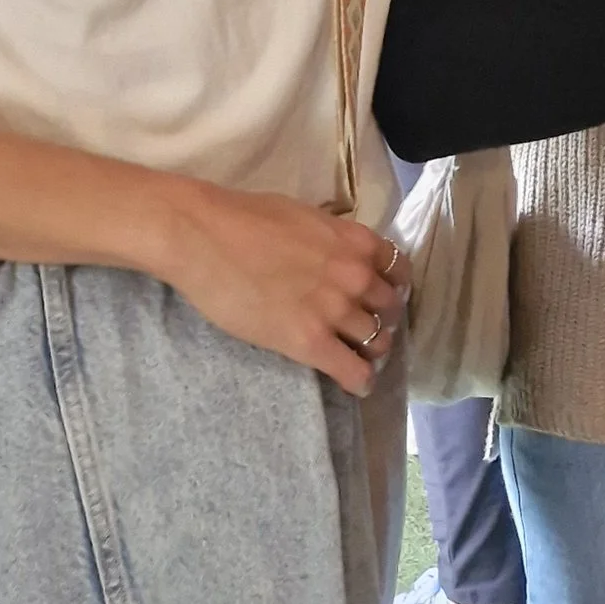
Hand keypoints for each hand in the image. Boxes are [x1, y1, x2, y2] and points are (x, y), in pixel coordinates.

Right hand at [151, 181, 407, 394]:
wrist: (204, 238)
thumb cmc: (246, 219)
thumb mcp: (308, 218)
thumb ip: (333, 240)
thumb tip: (337, 254)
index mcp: (357, 241)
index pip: (399, 271)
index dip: (392, 288)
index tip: (381, 298)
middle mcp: (356, 275)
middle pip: (390, 309)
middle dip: (383, 321)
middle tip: (366, 330)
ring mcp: (335, 310)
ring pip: (376, 341)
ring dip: (371, 351)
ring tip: (360, 357)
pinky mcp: (310, 341)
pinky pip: (353, 370)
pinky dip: (360, 380)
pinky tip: (358, 385)